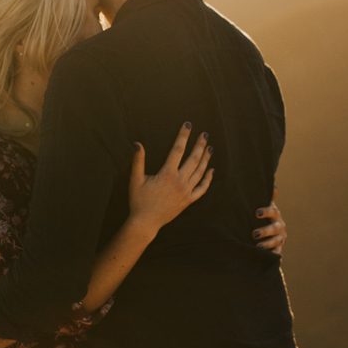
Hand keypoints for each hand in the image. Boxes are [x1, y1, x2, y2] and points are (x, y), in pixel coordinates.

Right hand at [128, 123, 213, 238]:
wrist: (145, 222)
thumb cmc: (138, 200)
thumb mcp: (135, 179)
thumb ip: (138, 161)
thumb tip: (137, 144)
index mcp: (167, 174)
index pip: (178, 149)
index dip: (183, 135)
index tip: (188, 124)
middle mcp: (179, 181)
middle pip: (193, 158)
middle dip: (200, 145)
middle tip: (205, 134)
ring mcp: (186, 192)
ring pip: (200, 172)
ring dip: (206, 159)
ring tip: (210, 148)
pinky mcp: (188, 201)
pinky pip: (202, 189)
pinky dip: (208, 179)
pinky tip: (211, 170)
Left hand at [254, 201, 285, 255]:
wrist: (266, 230)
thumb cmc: (260, 216)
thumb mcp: (262, 206)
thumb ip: (266, 198)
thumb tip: (274, 188)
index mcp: (275, 214)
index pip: (273, 212)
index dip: (266, 212)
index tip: (256, 213)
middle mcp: (279, 226)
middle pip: (274, 228)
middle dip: (265, 231)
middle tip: (254, 234)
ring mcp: (280, 237)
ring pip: (277, 241)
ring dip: (268, 244)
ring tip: (258, 247)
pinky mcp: (278, 248)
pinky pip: (277, 252)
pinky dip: (273, 254)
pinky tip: (266, 256)